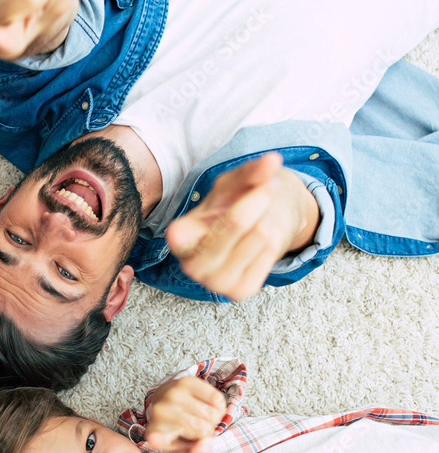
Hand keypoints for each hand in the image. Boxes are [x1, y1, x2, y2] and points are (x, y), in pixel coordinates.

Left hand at [145, 377, 225, 452]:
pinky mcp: (186, 381)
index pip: (157, 438)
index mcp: (155, 435)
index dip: (158, 438)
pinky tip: (205, 408)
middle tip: (197, 431)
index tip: (155, 439)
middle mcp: (159, 412)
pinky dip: (218, 407)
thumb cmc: (181, 436)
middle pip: (204, 429)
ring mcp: (171, 394)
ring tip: (199, 419)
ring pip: (212, 414)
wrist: (173, 406)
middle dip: (208, 433)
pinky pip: (217, 399)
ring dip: (213, 420)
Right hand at [166, 153, 320, 300]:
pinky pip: (270, 254)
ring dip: (268, 218)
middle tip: (269, 186)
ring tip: (262, 216)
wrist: (249, 234)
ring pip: (260, 236)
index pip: (180, 234)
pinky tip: (261, 242)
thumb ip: (250, 172)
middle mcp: (190, 265)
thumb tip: (272, 160)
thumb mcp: (235, 185)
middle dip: (258, 198)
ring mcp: (214, 283)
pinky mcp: (238, 292)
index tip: (201, 218)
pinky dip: (273, 242)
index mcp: (179, 237)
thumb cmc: (231, 207)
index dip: (191, 228)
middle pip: (236, 222)